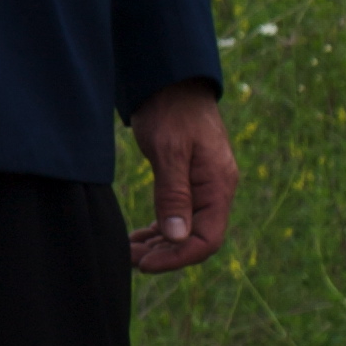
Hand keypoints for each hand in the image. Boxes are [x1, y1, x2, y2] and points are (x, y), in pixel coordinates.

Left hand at [128, 80, 238, 273]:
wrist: (172, 81)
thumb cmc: (171, 111)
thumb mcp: (169, 151)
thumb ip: (173, 194)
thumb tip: (178, 237)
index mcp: (218, 186)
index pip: (207, 239)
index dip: (177, 257)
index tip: (145, 264)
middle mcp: (216, 190)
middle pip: (196, 239)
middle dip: (163, 255)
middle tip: (127, 258)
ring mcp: (203, 187)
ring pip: (185, 230)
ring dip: (158, 245)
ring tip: (128, 252)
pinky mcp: (189, 182)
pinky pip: (178, 216)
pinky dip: (158, 230)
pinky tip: (138, 237)